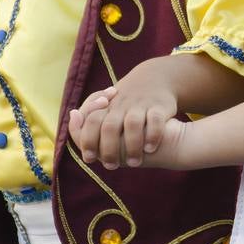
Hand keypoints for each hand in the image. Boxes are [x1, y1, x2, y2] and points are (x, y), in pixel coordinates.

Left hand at [69, 99, 188, 170]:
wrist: (155, 77)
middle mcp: (122, 104)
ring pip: (132, 124)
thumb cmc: (125, 102)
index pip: (92, 121)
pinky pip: (155, 120)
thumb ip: (90, 128)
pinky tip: (150, 149)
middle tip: (111, 166)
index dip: (88, 140)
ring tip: (134, 163)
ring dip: (132, 146)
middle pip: (109, 126)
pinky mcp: (159, 105)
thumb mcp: (106, 108)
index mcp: (107, 106)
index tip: (89, 158)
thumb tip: (85, 155)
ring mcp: (140, 104)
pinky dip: (152, 135)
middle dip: (109, 149)